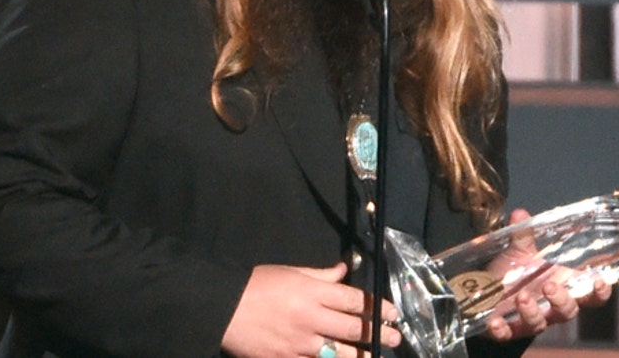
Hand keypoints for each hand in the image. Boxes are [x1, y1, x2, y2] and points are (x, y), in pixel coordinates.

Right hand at [222, 262, 402, 357]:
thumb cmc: (255, 285)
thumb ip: (321, 275)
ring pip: (340, 353)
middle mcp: (310, 318)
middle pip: (353, 328)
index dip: (377, 307)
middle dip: (378, 333)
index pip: (354, 300)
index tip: (392, 313)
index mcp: (311, 292)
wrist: (222, 308)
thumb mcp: (290, 272)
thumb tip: (344, 270)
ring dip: (362, 355)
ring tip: (378, 357)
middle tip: (396, 337)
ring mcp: (300, 343)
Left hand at [483, 209, 613, 340]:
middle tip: (549, 286)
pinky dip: (503, 329)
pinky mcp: (506, 329)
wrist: (482, 292)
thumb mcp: (519, 252)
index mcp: (561, 287)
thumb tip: (521, 214)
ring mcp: (528, 320)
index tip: (601, 280)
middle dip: (562, 299)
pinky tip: (495, 322)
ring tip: (521, 296)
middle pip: (567, 311)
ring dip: (532, 311)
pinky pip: (508, 333)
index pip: (589, 294)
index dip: (599, 291)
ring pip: (540, 323)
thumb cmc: (512, 272)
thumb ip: (523, 235)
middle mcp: (549, 307)